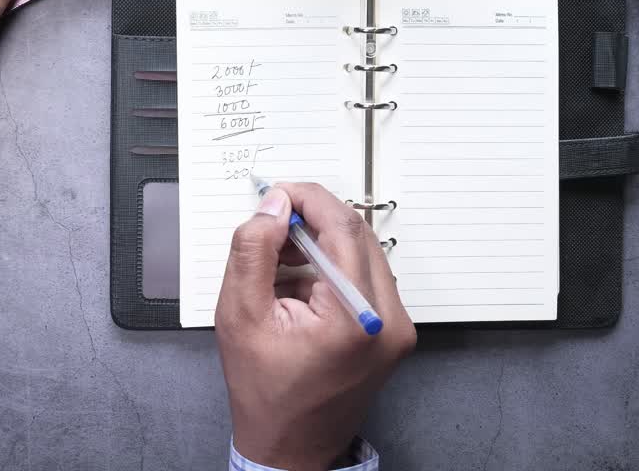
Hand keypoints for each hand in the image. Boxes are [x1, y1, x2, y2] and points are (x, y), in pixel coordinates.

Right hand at [215, 183, 415, 469]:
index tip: (279, 193)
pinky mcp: (394, 332)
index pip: (342, 229)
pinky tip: (299, 280)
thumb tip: (273, 207)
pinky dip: (334, 266)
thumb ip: (253, 252)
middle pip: (359, 236)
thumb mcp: (240, 315)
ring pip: (365, 253)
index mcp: (355, 319)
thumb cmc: (265, 393)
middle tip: (274, 220)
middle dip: (314, 218)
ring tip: (279, 256)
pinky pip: (368, 278)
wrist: (292, 448)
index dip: (309, 200)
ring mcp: (398, 328)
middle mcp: (389, 321)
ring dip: (324, 242)